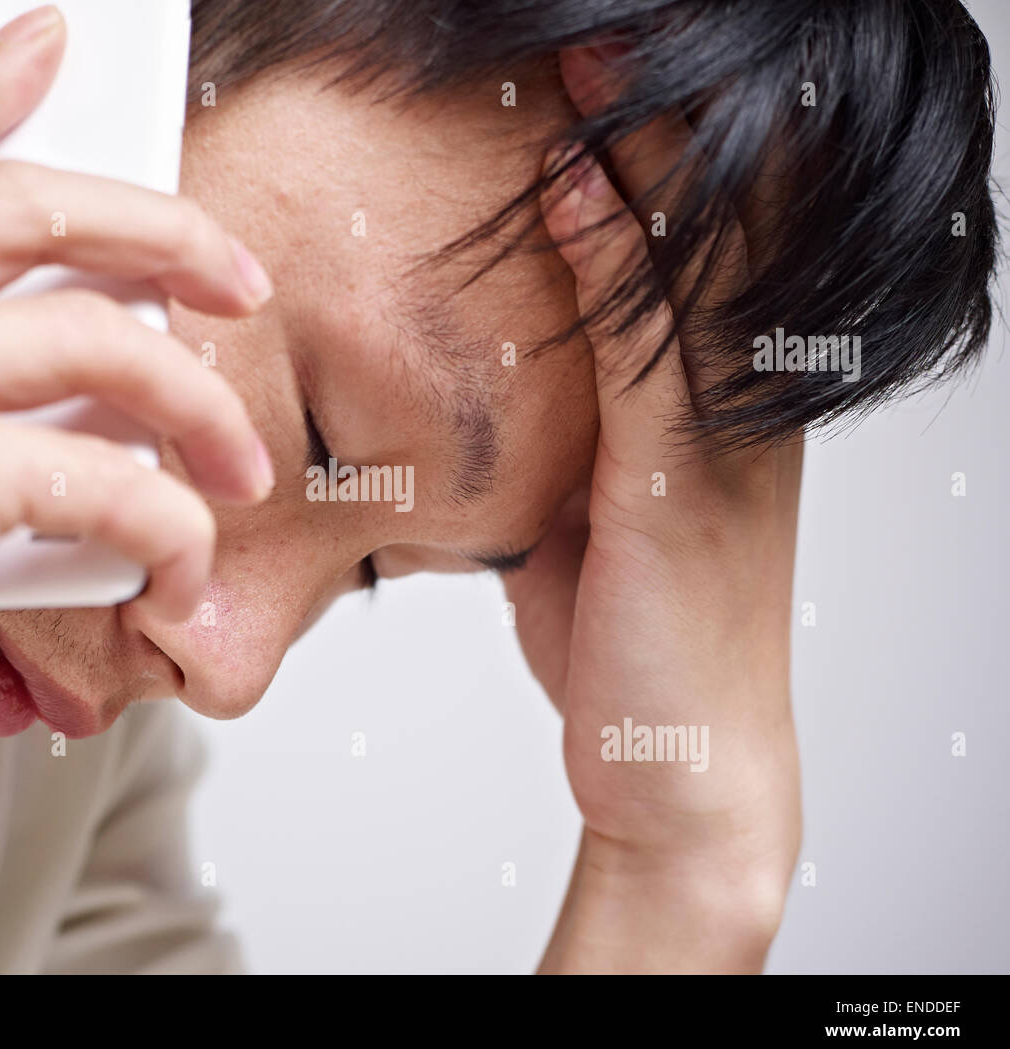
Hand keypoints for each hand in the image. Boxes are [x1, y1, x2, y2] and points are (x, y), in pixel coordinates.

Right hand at [0, 8, 272, 969]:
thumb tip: (75, 415)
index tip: (48, 48)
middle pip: (25, 214)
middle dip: (161, 232)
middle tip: (233, 275)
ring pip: (97, 344)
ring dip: (198, 409)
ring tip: (235, 470)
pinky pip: (110, 479)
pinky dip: (173, 531)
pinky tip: (177, 576)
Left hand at [505, 48, 801, 970]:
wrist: (681, 774)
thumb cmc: (631, 654)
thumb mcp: (593, 534)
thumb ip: (576, 458)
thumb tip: (514, 413)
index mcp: (717, 423)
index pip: (703, 266)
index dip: (668, 167)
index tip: (613, 87)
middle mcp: (735, 417)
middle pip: (714, 243)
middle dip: (665, 133)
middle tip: (610, 40)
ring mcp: (718, 447)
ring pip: (691, 273)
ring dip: (642, 163)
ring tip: (597, 67)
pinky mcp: (679, 488)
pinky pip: (647, 352)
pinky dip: (612, 260)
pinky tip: (576, 188)